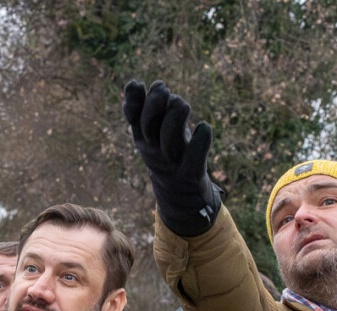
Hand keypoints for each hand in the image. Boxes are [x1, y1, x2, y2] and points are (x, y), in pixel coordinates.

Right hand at [122, 79, 221, 236]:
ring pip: (169, 140)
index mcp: (144, 140)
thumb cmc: (169, 157)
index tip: (138, 83)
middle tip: (164, 89)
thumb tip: (135, 84)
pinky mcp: (191, 174)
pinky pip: (195, 158)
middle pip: (149, 127)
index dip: (133, 101)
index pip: (133, 118)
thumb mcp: (155, 134)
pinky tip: (204, 127)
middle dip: (155, 104)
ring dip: (176, 117)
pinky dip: (200, 141)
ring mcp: (172, 163)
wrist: (180, 200)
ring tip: (183, 104)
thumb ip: (147, 110)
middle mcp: (155, 151)